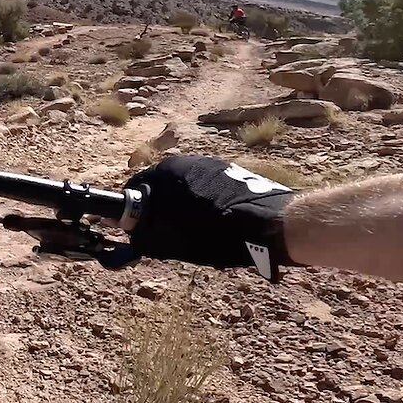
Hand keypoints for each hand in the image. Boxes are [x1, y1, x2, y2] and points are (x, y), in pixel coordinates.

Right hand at [125, 155, 294, 279]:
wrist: (269, 224)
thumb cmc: (215, 234)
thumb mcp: (171, 241)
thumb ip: (145, 234)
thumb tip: (133, 233)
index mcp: (165, 173)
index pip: (134, 188)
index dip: (135, 211)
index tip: (139, 228)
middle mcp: (185, 161)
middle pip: (159, 184)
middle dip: (158, 206)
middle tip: (165, 231)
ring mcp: (209, 163)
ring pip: (183, 185)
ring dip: (181, 203)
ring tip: (193, 228)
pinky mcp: (230, 170)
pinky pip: (204, 185)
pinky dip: (203, 200)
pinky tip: (215, 221)